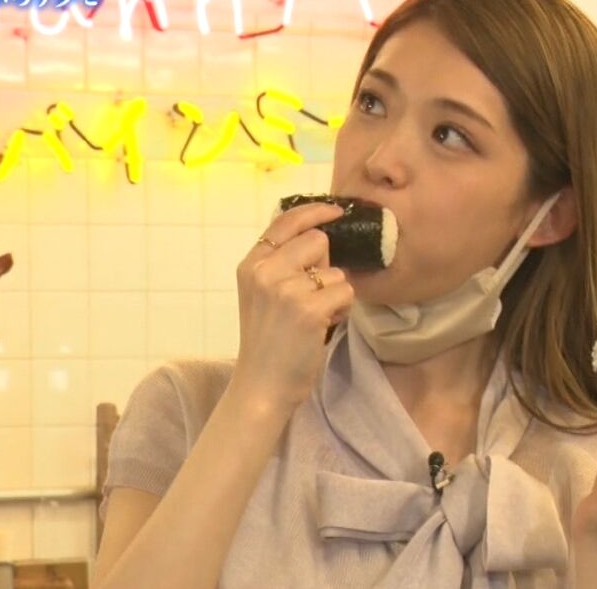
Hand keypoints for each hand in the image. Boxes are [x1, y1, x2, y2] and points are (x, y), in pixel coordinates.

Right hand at [233, 202, 353, 408]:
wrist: (262, 386)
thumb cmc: (268, 342)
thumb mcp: (262, 294)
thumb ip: (280, 264)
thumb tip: (320, 236)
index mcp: (251, 264)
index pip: (286, 220)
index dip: (316, 211)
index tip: (337, 211)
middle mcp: (265, 271)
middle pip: (318, 241)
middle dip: (326, 265)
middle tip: (314, 295)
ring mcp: (286, 289)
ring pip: (335, 270)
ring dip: (335, 293)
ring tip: (317, 317)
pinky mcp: (308, 309)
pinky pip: (345, 291)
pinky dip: (342, 309)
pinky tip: (324, 326)